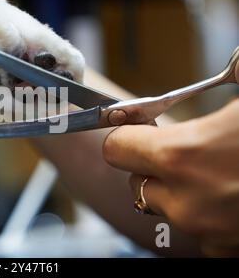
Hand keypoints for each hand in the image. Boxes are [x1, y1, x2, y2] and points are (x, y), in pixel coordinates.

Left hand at [103, 98, 238, 256]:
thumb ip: (205, 102)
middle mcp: (184, 202)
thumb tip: (191, 93)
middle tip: (183, 153)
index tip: (135, 130)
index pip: (115, 149)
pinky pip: (198, 232)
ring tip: (215, 173)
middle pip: (138, 183)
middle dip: (152, 167)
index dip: (126, 135)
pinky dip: (207, 217)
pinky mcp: (225, 248)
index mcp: (180, 156)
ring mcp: (204, 231)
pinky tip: (229, 198)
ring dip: (179, 193)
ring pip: (167, 209)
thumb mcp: (238, 108)